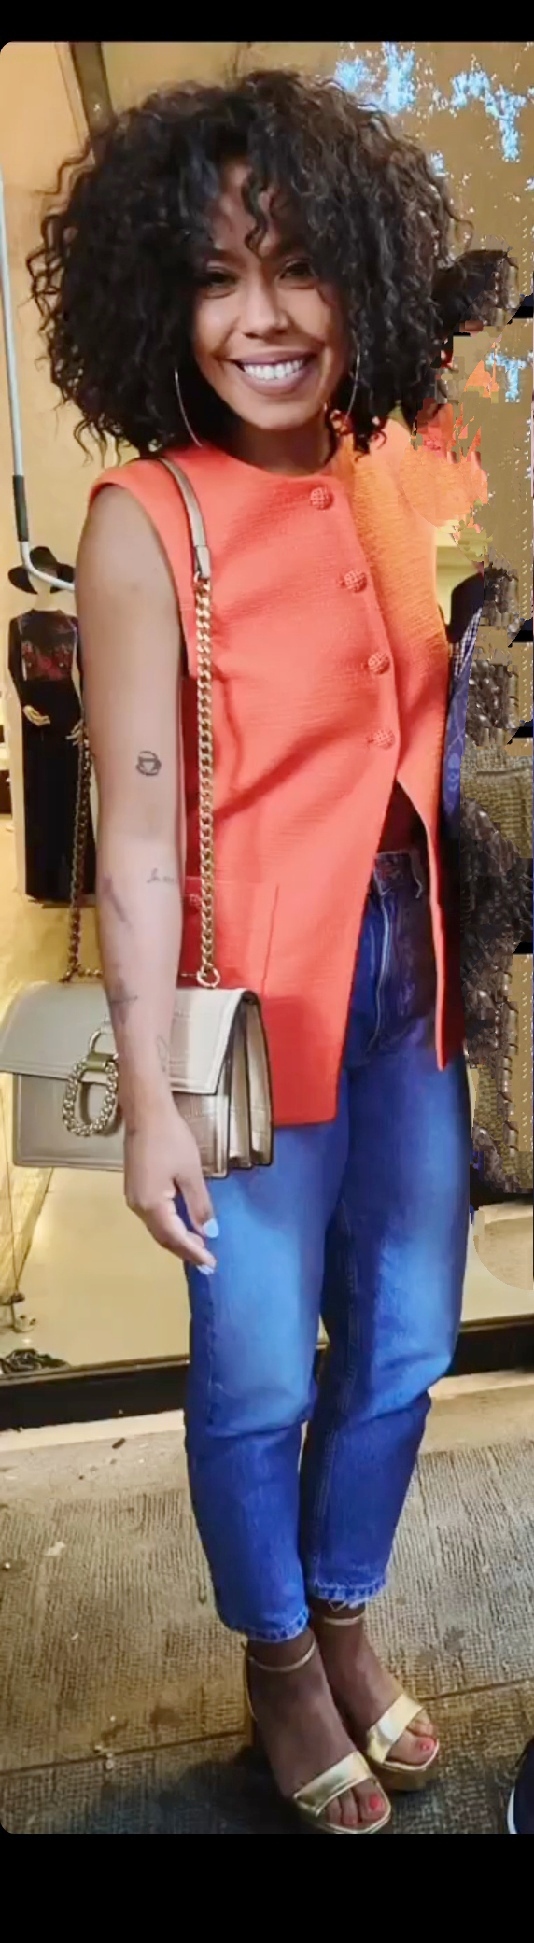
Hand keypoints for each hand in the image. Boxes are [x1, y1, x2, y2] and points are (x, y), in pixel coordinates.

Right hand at [124, 1094, 216, 1271]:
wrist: (146, 1112)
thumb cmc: (171, 1139)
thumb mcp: (191, 1173)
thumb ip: (199, 1205)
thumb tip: (209, 1232)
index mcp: (153, 1204)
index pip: (176, 1237)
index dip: (194, 1252)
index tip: (212, 1264)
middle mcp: (138, 1207)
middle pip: (163, 1237)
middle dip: (185, 1250)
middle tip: (207, 1261)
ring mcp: (134, 1198)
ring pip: (157, 1227)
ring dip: (177, 1239)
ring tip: (198, 1246)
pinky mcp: (134, 1189)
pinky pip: (153, 1216)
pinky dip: (169, 1225)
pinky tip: (182, 1225)